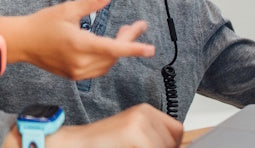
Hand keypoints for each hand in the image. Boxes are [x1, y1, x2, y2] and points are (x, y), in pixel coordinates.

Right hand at [3, 0, 154, 79]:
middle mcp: (80, 62)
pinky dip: (107, 58)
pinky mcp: (73, 75)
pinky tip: (108, 45)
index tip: (150, 49)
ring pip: (107, 64)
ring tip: (125, 32)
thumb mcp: (67, 10)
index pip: (114, 49)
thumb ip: (91, 3)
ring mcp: (77, 71)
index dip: (134, 48)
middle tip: (137, 26)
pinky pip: (98, 69)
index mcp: (80, 45)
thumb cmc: (42, 24)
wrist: (22, 43)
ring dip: (118, 50)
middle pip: (113, 55)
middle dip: (128, 41)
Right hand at [48, 104, 182, 147]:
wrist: (77, 144)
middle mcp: (144, 112)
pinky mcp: (134, 132)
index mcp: (146, 111)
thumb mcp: (132, 136)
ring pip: (164, 146)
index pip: (177, 130)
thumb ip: (152, 138)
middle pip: (173, 141)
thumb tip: (174, 145)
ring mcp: (139, 121)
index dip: (170, 145)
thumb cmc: (103, 144)